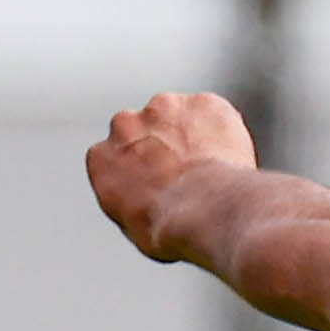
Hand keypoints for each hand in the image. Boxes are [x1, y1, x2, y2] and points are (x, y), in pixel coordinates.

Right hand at [88, 90, 260, 263]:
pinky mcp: (203, 102)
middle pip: (144, 129)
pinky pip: (214, 114)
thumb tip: (144, 198)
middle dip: (162, 145)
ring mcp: (164, 107)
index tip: (156, 182)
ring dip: (192, 134)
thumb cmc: (168, 228)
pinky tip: (228, 158)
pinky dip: (222, 129)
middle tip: (185, 173)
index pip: (116, 156)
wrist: (204, 210)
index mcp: (101, 156)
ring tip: (209, 168)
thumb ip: (129, 196)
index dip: (139, 169)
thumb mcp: (132, 225)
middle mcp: (126, 123)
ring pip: (180, 116)